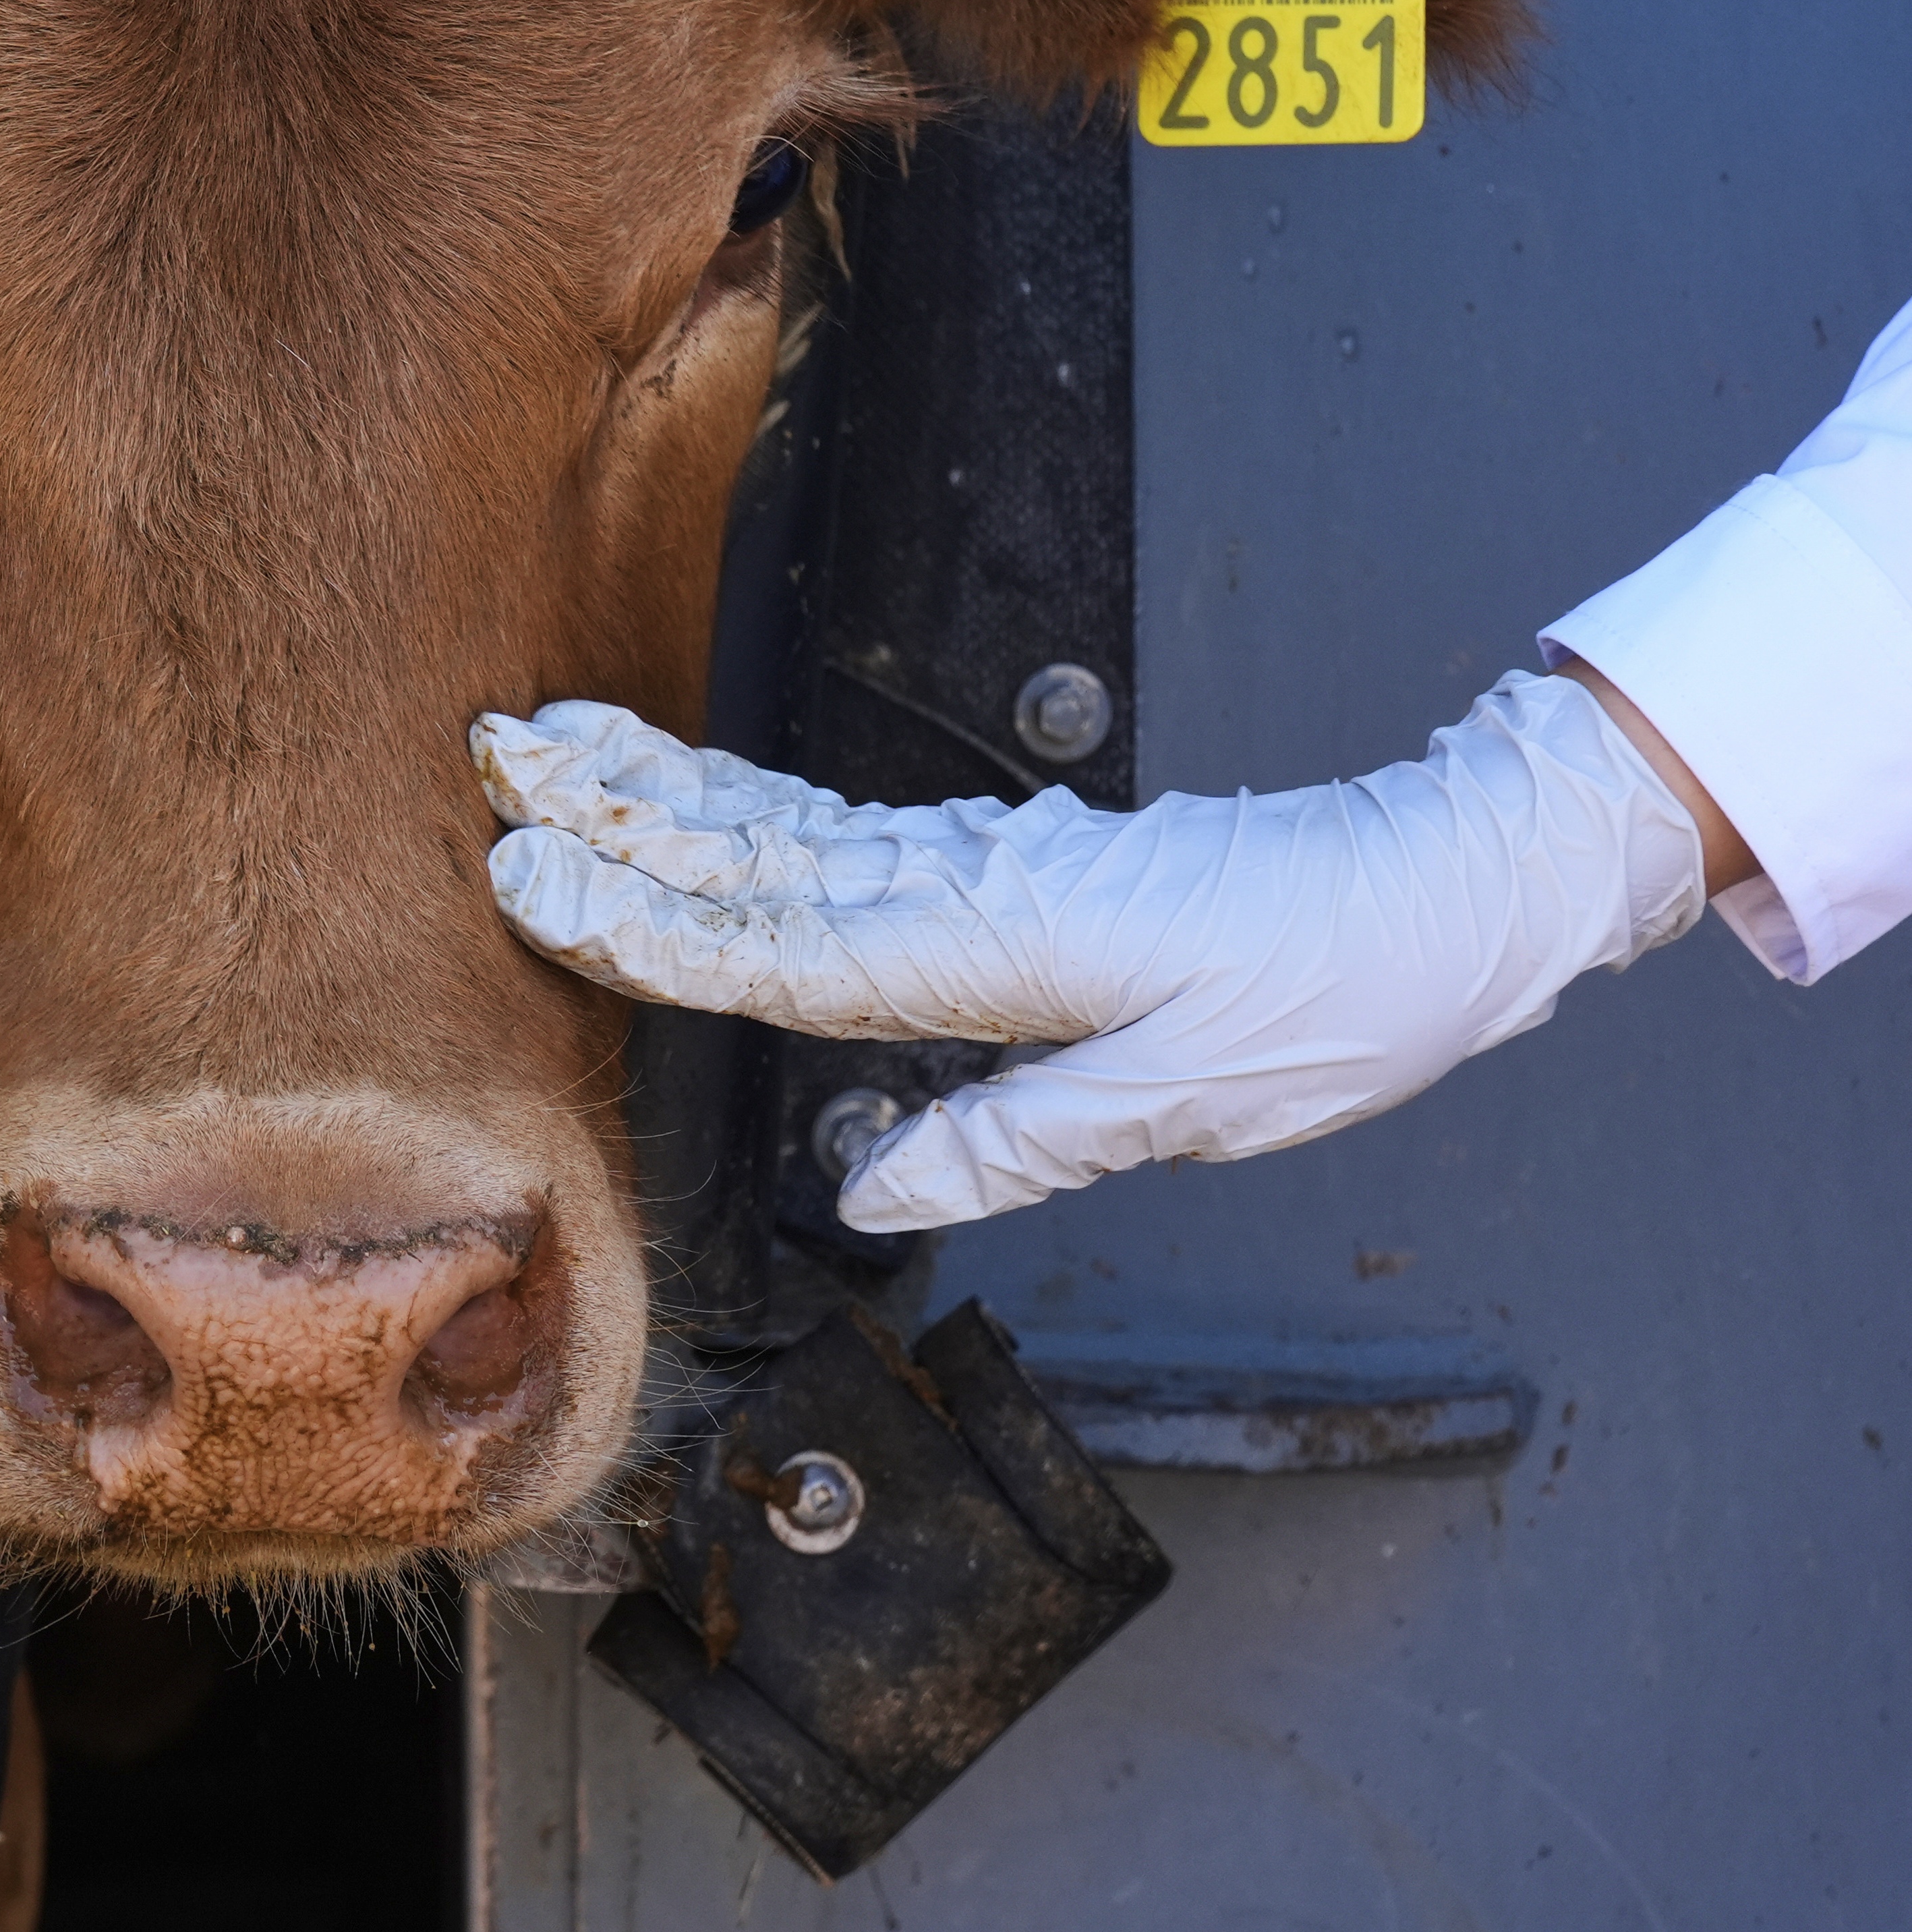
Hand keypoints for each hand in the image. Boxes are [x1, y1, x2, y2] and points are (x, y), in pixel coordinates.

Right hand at [472, 675, 1707, 1228]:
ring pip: (782, 826)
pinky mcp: (1002, 864)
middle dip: (613, 809)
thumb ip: (1021, 1141)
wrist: (1438, 894)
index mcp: (999, 948)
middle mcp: (969, 889)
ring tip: (553, 745)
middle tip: (493, 756)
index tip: (533, 885)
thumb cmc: (1336, 999)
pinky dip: (748, 804)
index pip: (783, 945)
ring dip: (657, 787)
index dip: (648, 923)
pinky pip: (843, 830)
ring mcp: (980, 864)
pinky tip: (695, 793)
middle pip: (752, 852)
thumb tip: (876, 1186)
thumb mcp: (1193, 1100)